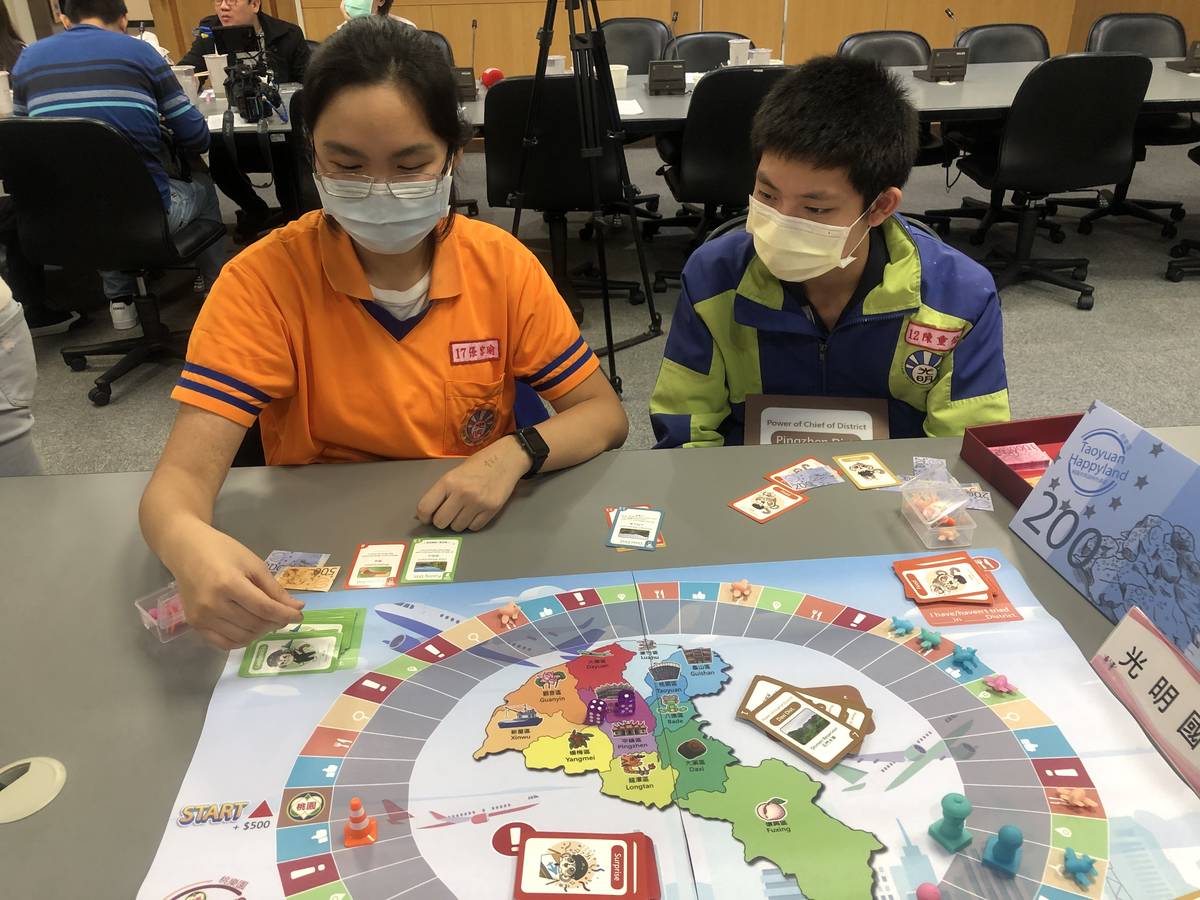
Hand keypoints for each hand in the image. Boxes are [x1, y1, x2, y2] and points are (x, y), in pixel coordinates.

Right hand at [164, 519, 304, 649]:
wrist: (187, 550)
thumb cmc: (223, 551)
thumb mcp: (253, 564)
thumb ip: (274, 589)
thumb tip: (296, 608)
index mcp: (229, 584)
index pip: (264, 608)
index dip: (285, 614)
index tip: (299, 615)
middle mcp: (212, 604)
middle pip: (254, 624)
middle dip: (275, 622)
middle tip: (284, 615)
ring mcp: (201, 617)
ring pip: (242, 637)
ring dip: (261, 632)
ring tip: (268, 620)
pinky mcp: (194, 625)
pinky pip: (223, 643)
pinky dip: (241, 640)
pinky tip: (251, 630)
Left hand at [416, 437, 529, 531]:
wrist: (505, 460)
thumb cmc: (478, 464)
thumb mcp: (454, 473)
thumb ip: (441, 492)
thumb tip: (428, 512)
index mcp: (448, 481)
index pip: (425, 507)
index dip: (424, 516)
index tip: (428, 517)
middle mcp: (462, 493)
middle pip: (441, 522)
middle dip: (441, 520)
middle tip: (448, 513)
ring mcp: (477, 503)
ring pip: (457, 527)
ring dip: (457, 522)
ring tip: (463, 510)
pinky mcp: (491, 510)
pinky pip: (473, 528)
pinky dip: (471, 523)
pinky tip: (474, 512)